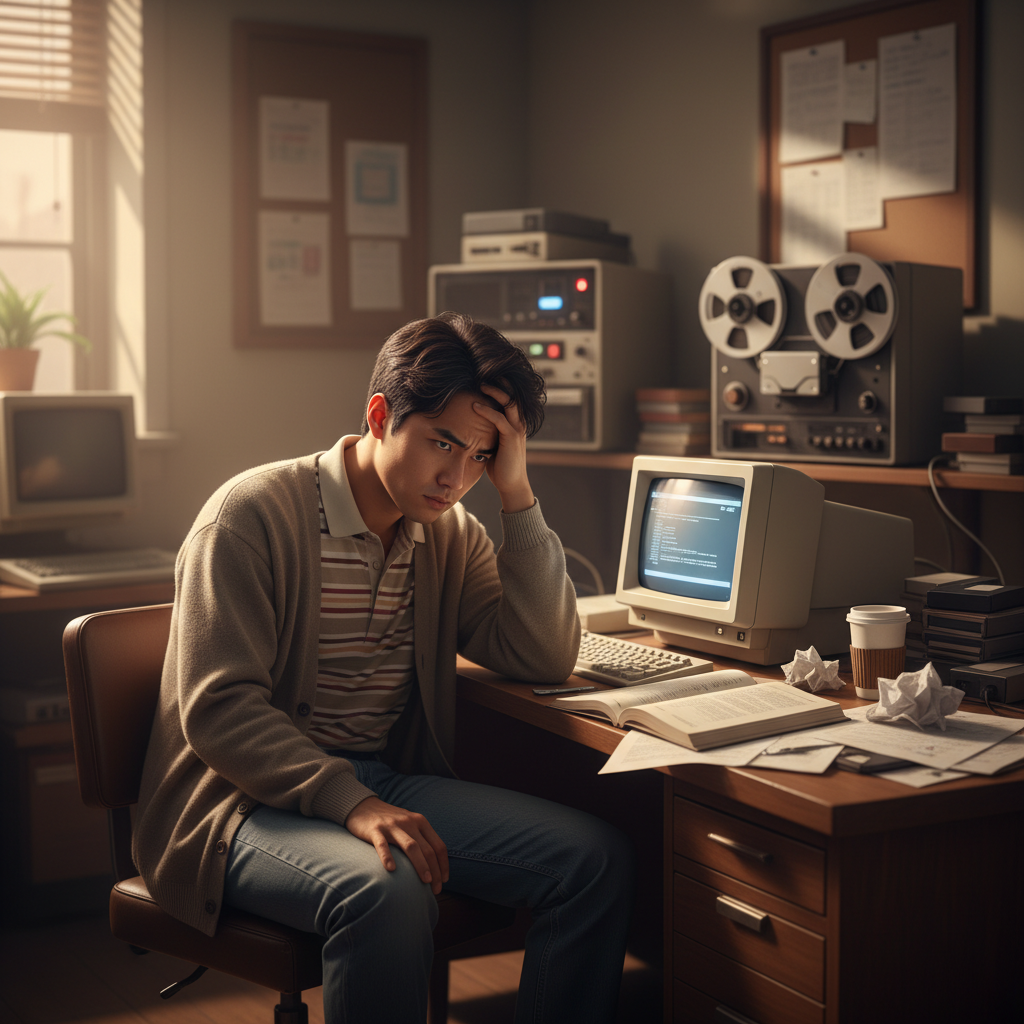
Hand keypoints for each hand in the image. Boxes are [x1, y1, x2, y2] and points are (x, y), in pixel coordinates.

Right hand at [344, 796, 448, 893]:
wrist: (363, 806)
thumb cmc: (390, 820)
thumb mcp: (410, 823)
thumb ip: (421, 838)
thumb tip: (435, 865)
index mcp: (420, 821)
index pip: (438, 845)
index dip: (443, 864)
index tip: (444, 880)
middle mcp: (409, 822)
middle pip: (427, 849)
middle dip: (435, 871)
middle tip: (436, 890)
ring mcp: (392, 826)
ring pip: (411, 846)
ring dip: (421, 865)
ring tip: (426, 881)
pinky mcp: (375, 830)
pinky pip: (382, 844)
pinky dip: (388, 856)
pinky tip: (391, 869)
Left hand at [473, 384, 534, 513]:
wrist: (511, 484)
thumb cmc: (500, 466)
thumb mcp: (493, 445)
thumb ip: (487, 433)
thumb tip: (469, 427)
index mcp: (514, 423)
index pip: (510, 398)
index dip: (500, 386)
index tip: (484, 376)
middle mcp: (519, 423)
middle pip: (513, 395)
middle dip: (500, 382)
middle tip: (483, 373)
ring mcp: (517, 430)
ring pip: (509, 403)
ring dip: (495, 392)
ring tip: (481, 383)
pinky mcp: (512, 438)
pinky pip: (500, 419)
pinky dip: (487, 411)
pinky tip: (475, 406)